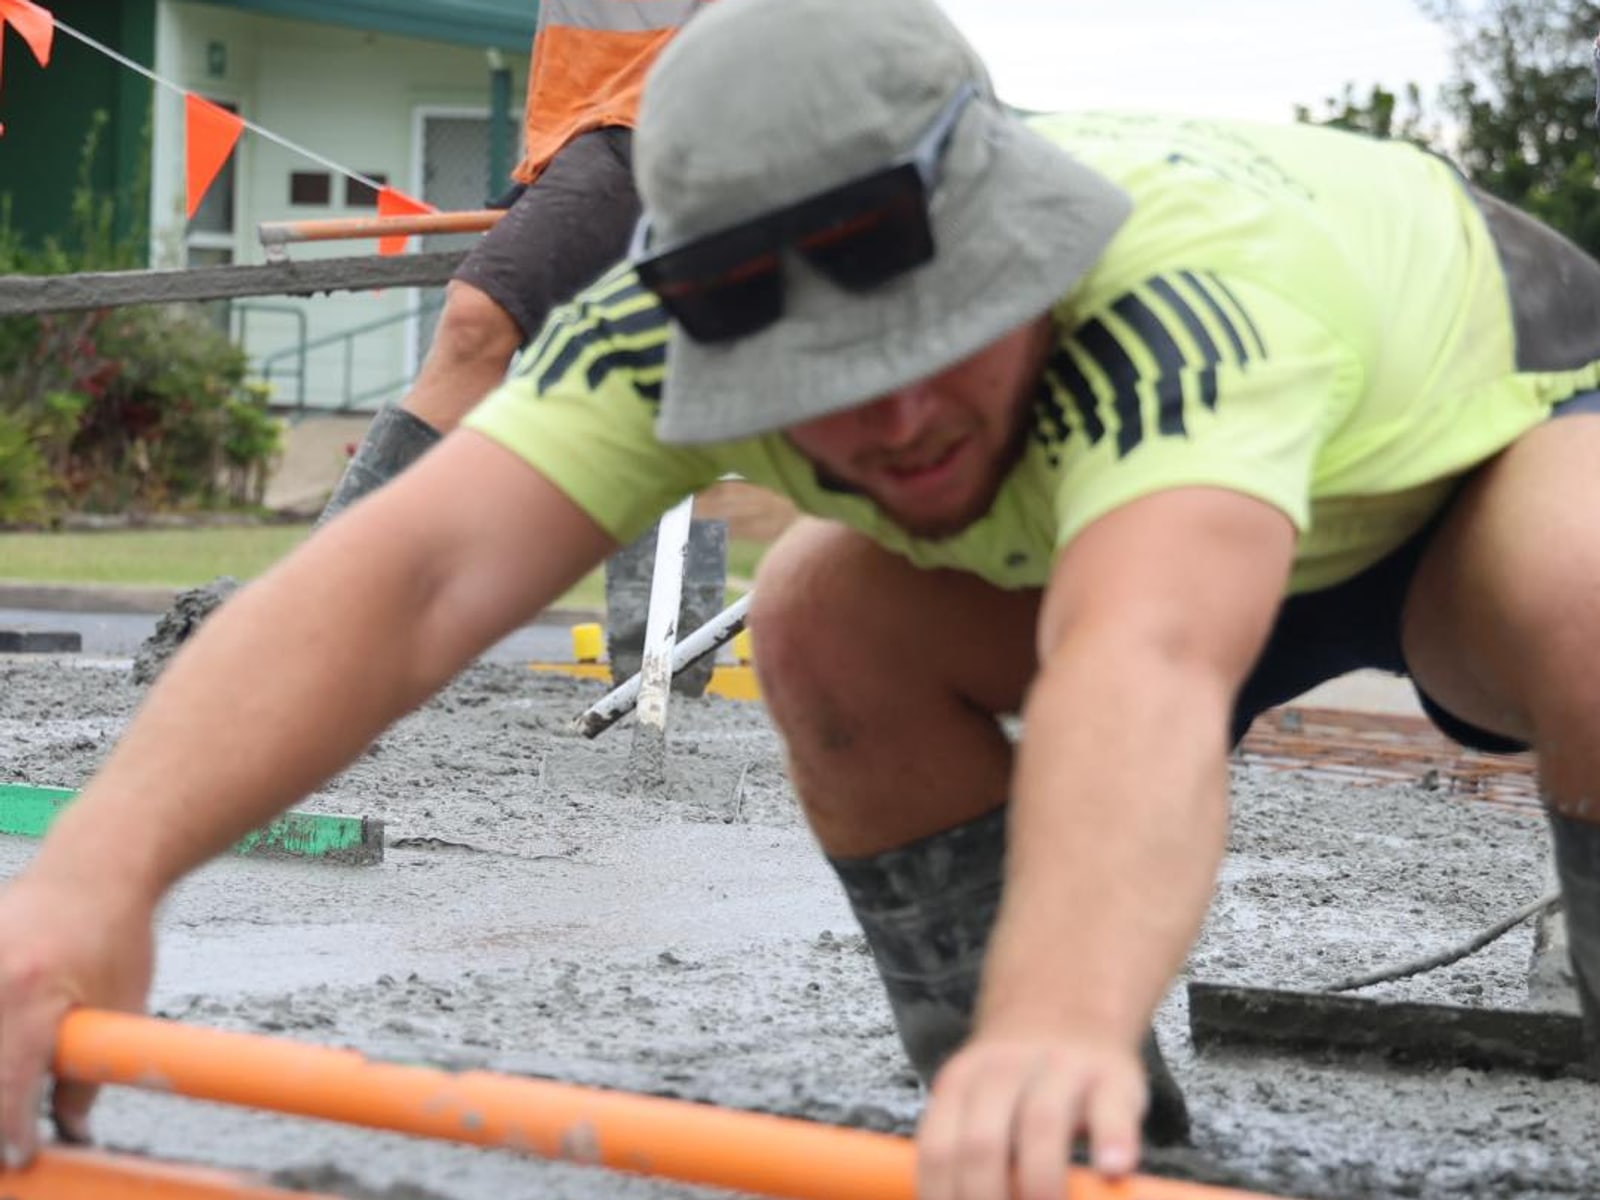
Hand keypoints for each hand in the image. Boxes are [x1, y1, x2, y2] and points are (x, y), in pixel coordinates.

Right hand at [0, 868, 154, 1168]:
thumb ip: (91, 1068)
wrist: (97, 863)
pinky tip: (14, 1029)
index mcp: (32, 994)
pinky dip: (0, 1027)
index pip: (7, 1083)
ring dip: (2, 1058)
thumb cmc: (118, 931)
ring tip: (22, 1074)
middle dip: (0, 1101)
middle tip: (13, 1131)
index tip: (20, 1157)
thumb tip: (69, 1125)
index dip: (12, 1128)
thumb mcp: (122, 1005)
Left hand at [915, 1033, 1146, 1199]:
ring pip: (1041, 1123)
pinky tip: (1111, 1170)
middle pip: (982, 1142)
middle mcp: (1005, 1072)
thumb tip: (949, 1199)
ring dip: (1039, 1183)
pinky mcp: (1113, 1076)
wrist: (1066, 1001)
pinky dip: (1112, 1142)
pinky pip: (1111, 1111)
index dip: (943, 1197)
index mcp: (961, 1083)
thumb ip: (958, 1147)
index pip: (938, 1149)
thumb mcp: (971, 1096)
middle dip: (986, 1198)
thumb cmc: (1014, 1079)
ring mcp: (1061, 1070)